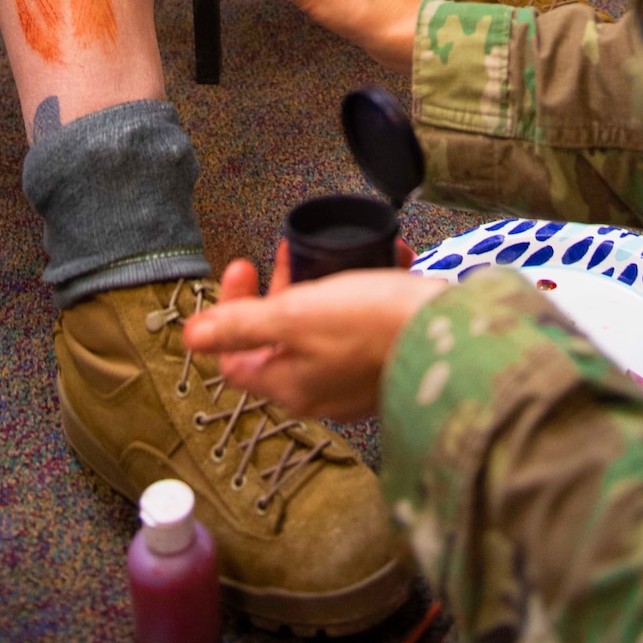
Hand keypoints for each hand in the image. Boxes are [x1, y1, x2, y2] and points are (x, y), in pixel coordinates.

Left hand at [186, 243, 439, 419]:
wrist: (452, 337)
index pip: (235, 355)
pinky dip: (364, 290)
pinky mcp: (387, 362)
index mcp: (288, 385)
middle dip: (280, 288)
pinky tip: (380, 261)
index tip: (244, 263)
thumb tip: (190, 336)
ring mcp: (354, 379)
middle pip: (279, 339)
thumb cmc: (370, 326)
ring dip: (323, 284)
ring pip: (322, 328)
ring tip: (338, 251)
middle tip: (291, 251)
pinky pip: (363, 325)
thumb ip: (242, 325)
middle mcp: (318, 391)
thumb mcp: (296, 316)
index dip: (230, 307)